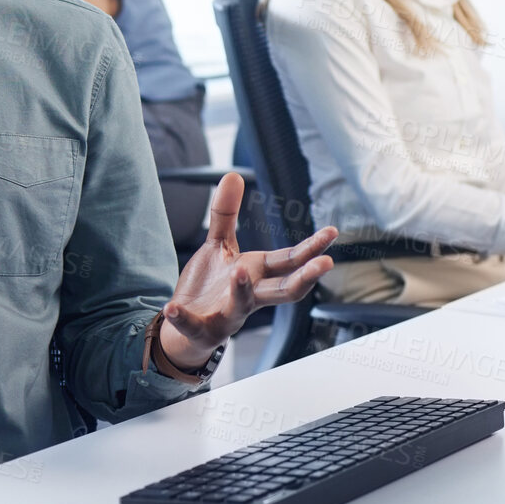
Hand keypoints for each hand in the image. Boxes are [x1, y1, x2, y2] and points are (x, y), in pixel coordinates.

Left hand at [159, 173, 337, 371]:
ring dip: (242, 290)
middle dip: (304, 278)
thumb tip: (233, 174)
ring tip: (240, 271)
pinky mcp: (200, 329)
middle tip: (325, 264)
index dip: (311, 248)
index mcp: (258, 275)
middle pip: (283, 290)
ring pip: (241, 306)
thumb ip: (226, 215)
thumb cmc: (211, 286)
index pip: (290, 261)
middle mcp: (249, 297)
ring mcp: (227, 315)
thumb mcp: (218, 246)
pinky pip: (192, 325)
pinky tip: (171, 307)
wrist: (185, 324)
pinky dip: (182, 317)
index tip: (332, 231)